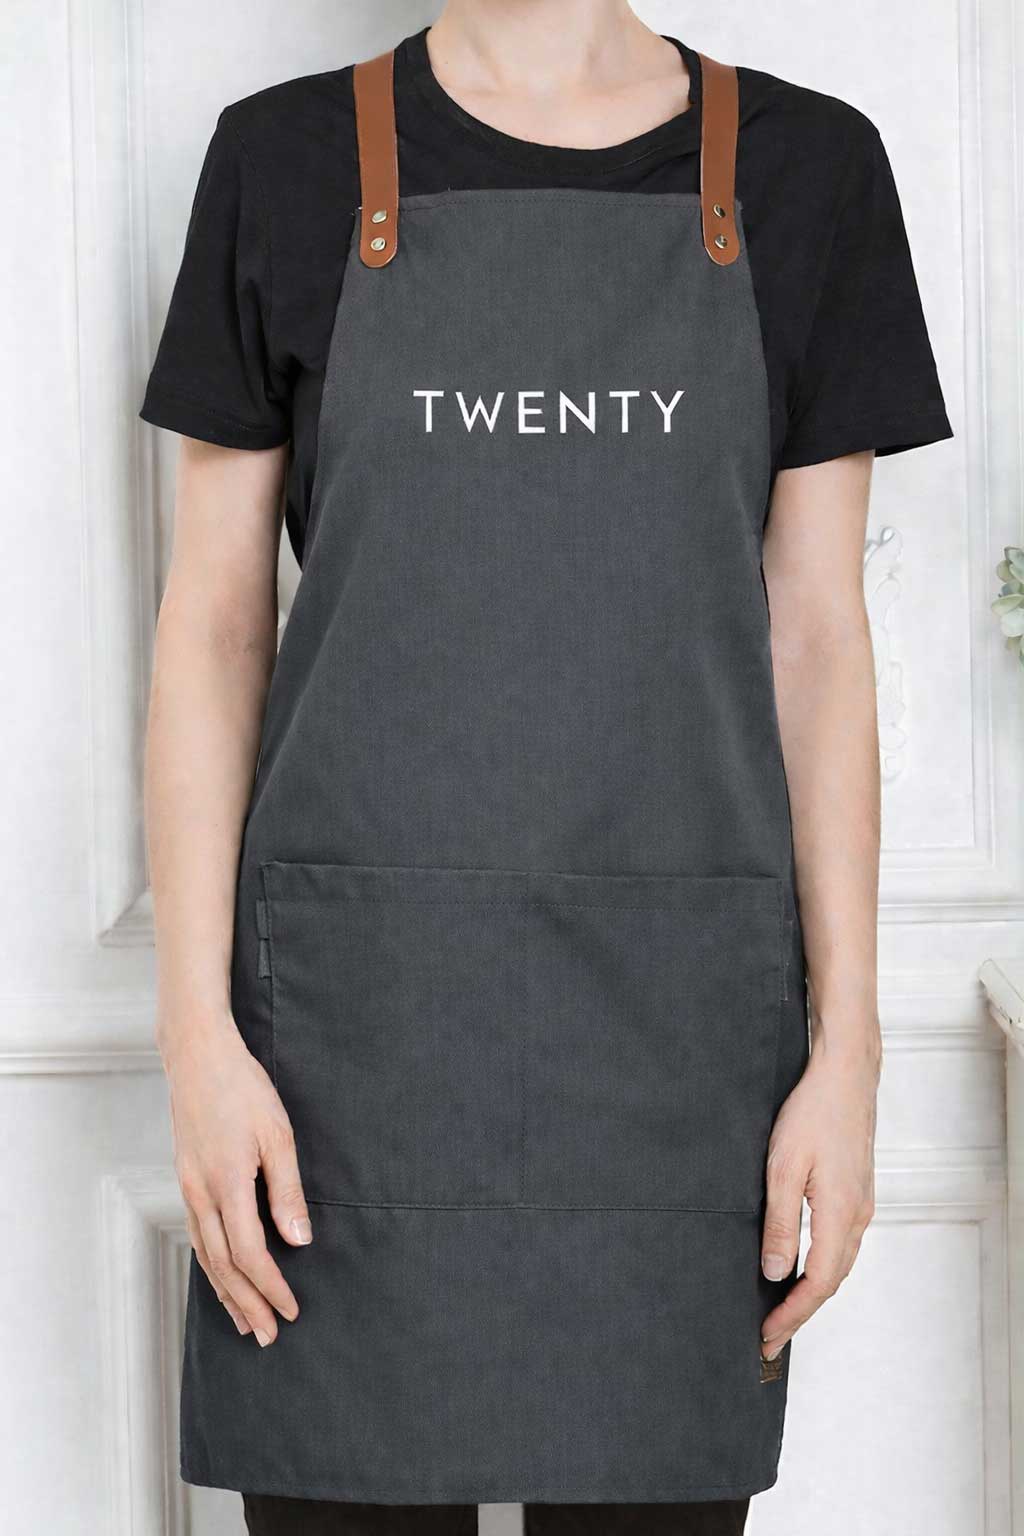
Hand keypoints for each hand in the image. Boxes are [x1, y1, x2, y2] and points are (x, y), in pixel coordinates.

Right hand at [163, 1013, 312, 1344]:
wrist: (197, 1055)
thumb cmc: (242, 1087)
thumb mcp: (277, 1133)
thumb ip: (287, 1189)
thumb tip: (299, 1240)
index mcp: (227, 1183)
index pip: (249, 1253)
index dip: (270, 1287)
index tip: (291, 1309)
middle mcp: (201, 1193)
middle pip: (222, 1265)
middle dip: (246, 1304)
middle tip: (267, 1336)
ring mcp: (188, 1187)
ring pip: (205, 1254)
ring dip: (226, 1292)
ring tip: (243, 1322)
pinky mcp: (186, 1179)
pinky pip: (197, 1234)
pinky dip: (211, 1265)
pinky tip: (221, 1276)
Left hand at [759, 1036, 879, 1358]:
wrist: (845, 1074)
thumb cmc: (813, 1113)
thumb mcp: (783, 1168)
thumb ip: (779, 1223)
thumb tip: (775, 1272)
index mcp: (841, 1215)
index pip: (818, 1283)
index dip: (792, 1314)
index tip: (767, 1336)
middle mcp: (858, 1216)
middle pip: (831, 1281)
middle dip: (799, 1312)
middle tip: (769, 1336)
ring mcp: (862, 1204)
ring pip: (838, 1263)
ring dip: (811, 1291)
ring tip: (782, 1309)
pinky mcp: (857, 1191)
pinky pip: (840, 1243)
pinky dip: (821, 1265)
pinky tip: (803, 1265)